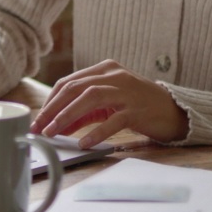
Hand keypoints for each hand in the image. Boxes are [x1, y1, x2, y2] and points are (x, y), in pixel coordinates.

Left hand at [30, 59, 188, 148]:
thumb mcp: (108, 104)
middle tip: (40, 127)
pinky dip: (96, 132)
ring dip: (68, 116)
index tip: (39, 119)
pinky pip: (113, 120)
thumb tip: (57, 125)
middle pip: (75, 88)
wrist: (173, 110)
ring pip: (90, 98)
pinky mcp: (137, 109)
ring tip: (54, 133)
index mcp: (105, 69)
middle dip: (53, 109)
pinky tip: (84, 143)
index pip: (69, 82)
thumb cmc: (137, 106)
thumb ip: (84, 112)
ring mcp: (126, 91)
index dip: (51, 101)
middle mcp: (114, 75)